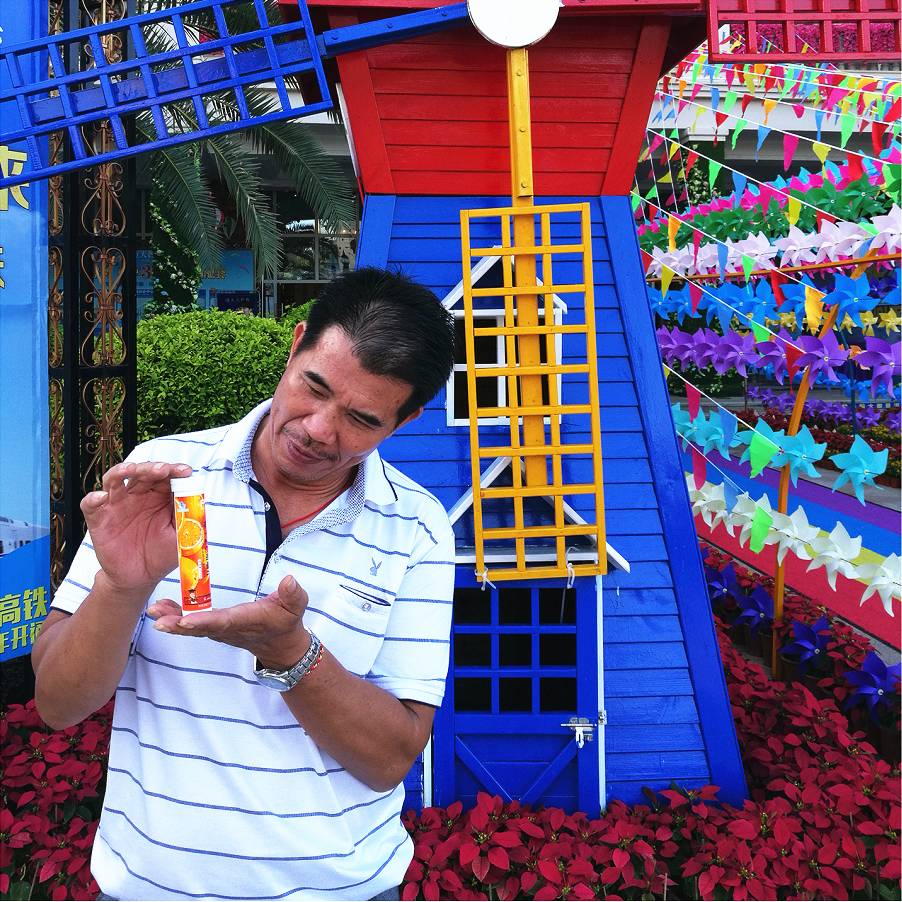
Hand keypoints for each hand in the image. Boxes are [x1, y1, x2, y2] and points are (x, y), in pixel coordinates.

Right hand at [82, 461, 192, 593]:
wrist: (139, 578)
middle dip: (153, 468)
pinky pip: (90, 504)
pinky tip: (101, 497)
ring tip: (131, 470)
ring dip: (123, 470)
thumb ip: (187, 517)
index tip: (185, 472)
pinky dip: (93, 498)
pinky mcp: (99, 518)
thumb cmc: (161, 553)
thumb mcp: (180, 536)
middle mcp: (137, 495)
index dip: (175, 471)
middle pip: (142, 472)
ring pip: (115, 478)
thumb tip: (197, 500)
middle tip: (163, 470)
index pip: (166, 476)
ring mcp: (117, 504)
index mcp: (159, 496)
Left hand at [148, 574, 311, 667]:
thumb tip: (289, 580)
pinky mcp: (214, 628)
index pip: (224, 622)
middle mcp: (229, 629)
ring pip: (192, 627)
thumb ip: (293, 594)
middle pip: (201, 628)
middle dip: (178, 624)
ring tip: (153, 611)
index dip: (205, 621)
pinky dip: (174, 617)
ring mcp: (220, 631)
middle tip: (157, 620)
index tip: (185, 621)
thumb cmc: (287, 620)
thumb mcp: (296, 605)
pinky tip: (159, 609)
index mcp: (247, 621)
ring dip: (171, 620)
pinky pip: (191, 625)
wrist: (280, 646)